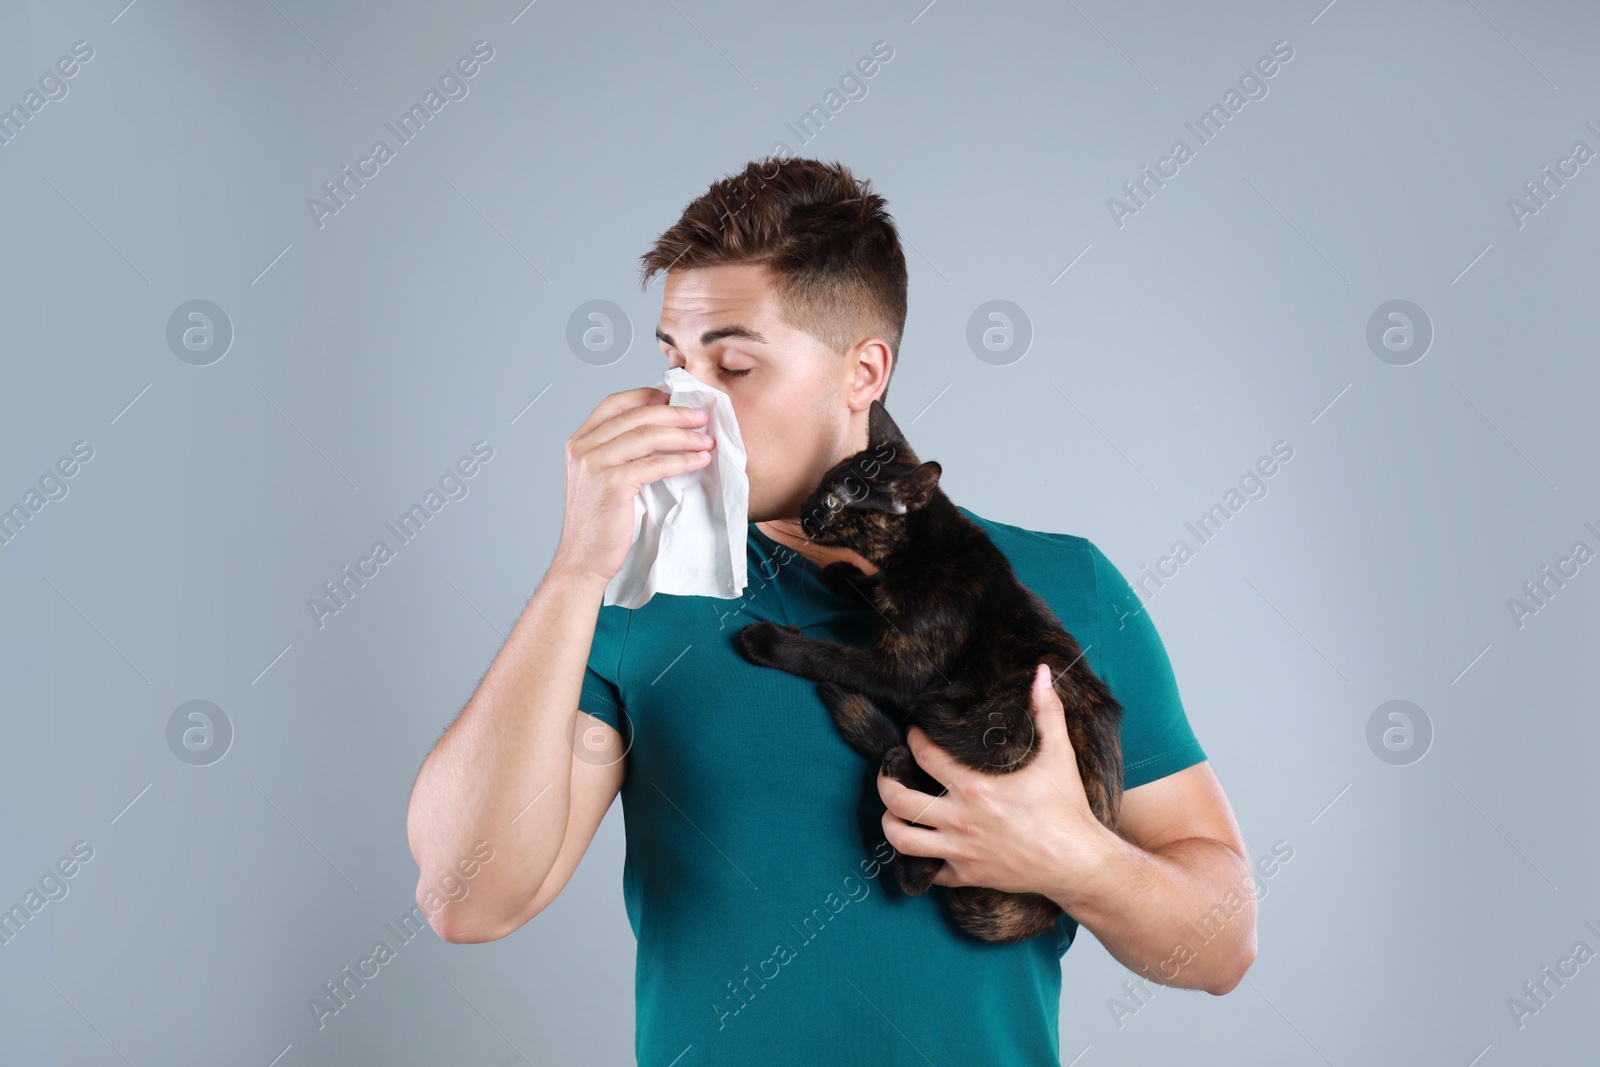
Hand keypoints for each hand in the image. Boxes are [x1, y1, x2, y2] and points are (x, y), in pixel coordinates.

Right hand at [551, 387, 716, 585]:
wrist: (583, 559)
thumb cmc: (599, 523)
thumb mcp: (600, 478)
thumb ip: (619, 452)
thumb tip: (661, 432)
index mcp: (580, 441)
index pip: (615, 403)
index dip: (647, 395)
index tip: (675, 397)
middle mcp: (583, 447)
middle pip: (637, 416)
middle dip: (675, 413)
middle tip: (702, 416)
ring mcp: (595, 464)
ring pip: (648, 436)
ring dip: (684, 436)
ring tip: (707, 440)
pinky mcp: (612, 484)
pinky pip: (655, 464)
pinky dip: (681, 460)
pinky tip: (699, 460)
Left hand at [876, 663, 1115, 904]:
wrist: (1079, 862)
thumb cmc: (1067, 809)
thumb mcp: (1059, 754)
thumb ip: (1047, 711)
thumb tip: (1043, 672)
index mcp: (975, 788)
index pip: (924, 756)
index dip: (913, 739)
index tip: (913, 732)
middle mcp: (960, 820)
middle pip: (899, 801)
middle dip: (886, 783)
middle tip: (889, 772)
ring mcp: (961, 851)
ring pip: (902, 840)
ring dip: (891, 823)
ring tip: (894, 811)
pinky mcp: (968, 875)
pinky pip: (928, 872)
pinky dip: (919, 860)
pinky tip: (923, 845)